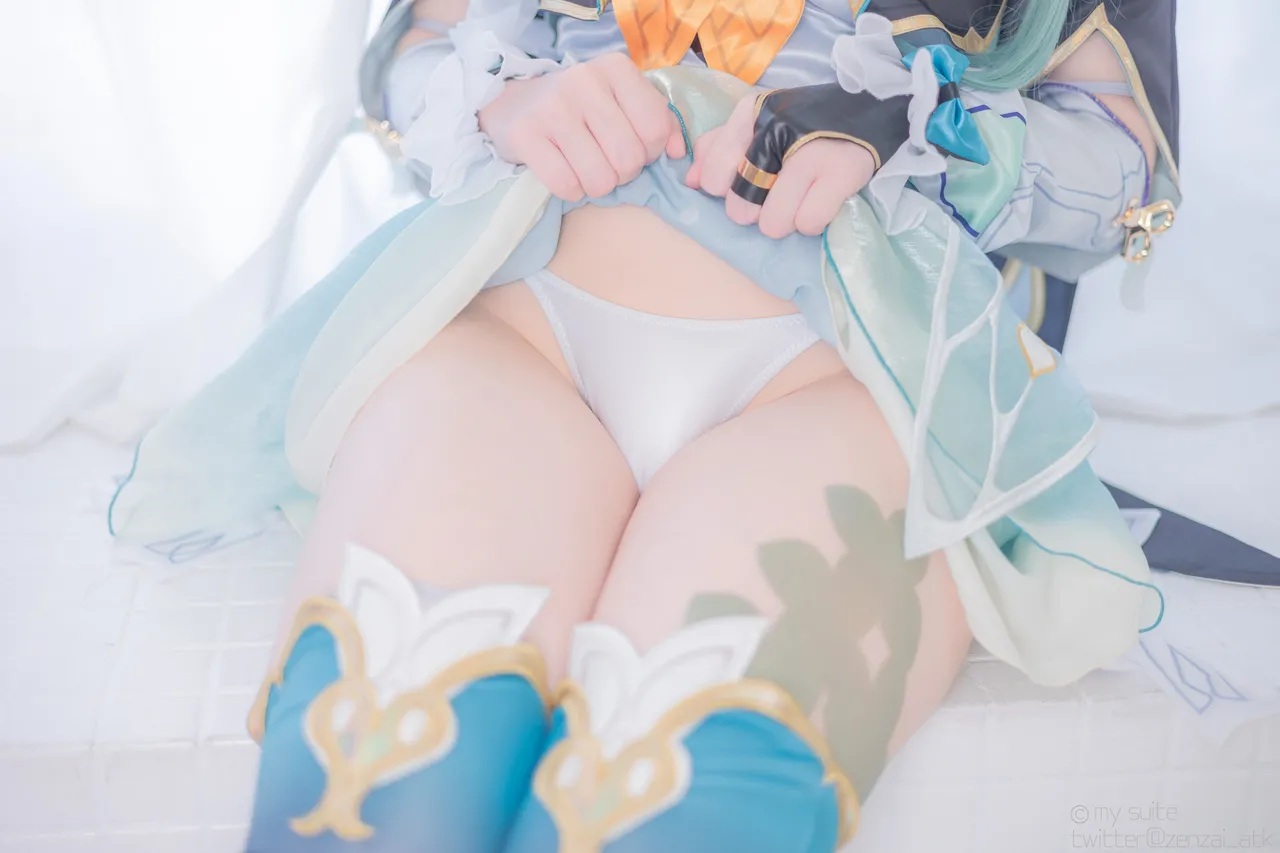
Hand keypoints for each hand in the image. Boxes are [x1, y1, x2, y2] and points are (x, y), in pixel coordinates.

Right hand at [478, 53, 686, 201]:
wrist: (514, 106)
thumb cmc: (580, 109)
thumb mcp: (621, 102)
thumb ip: (658, 122)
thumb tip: (678, 153)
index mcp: (615, 69)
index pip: (655, 128)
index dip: (649, 151)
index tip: (631, 145)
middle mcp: (584, 81)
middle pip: (629, 158)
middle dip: (623, 172)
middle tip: (607, 161)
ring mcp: (552, 107)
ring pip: (600, 178)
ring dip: (597, 185)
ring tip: (585, 167)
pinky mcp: (525, 134)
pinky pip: (567, 185)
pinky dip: (571, 191)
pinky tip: (565, 173)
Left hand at [685, 94, 875, 238]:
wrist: (870, 108)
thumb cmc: (802, 125)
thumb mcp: (756, 125)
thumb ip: (718, 149)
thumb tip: (691, 181)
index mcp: (748, 115)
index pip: (713, 178)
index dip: (727, 191)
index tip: (747, 183)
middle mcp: (775, 131)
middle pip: (739, 210)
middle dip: (757, 212)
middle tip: (779, 194)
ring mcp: (809, 153)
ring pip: (773, 225)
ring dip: (787, 220)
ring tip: (803, 197)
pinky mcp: (841, 173)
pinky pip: (807, 223)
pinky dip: (813, 221)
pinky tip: (821, 201)